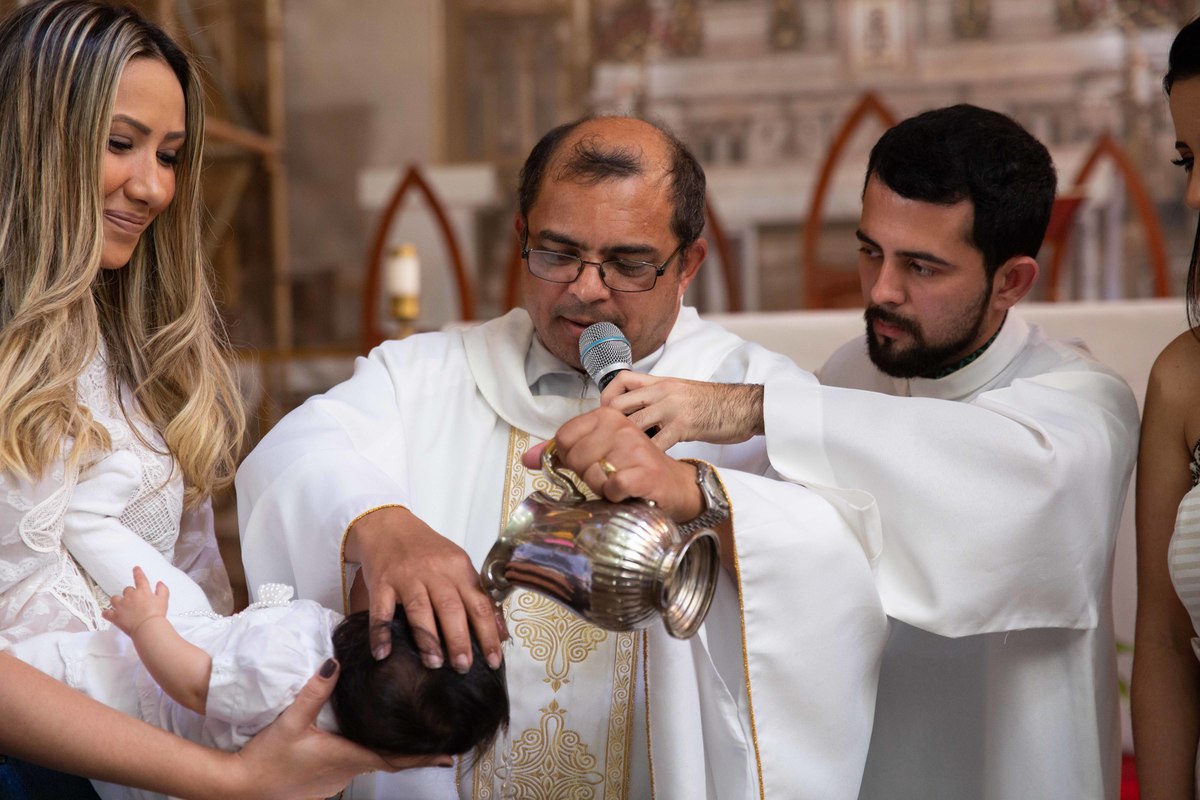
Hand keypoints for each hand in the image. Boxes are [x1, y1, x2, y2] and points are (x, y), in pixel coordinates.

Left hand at [102, 566, 167, 636]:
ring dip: (117, 600)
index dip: (137, 572)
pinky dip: (107, 613)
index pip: (139, 578)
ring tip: (120, 604)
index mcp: (142, 591)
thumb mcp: (164, 600)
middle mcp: (130, 596)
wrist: (147, 627)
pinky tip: (107, 613)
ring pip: (114, 598)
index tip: (136, 569)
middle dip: (130, 593)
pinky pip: (107, 613)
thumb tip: (159, 583)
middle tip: (134, 599)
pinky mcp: (115, 616)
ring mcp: (121, 606)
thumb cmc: (156, 615)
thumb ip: (162, 590)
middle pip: (127, 589)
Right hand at [228, 659, 451, 799]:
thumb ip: (314, 692)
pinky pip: (350, 767)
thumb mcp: (291, 722)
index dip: (422, 757)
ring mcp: (333, 781)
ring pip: (368, 763)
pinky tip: (360, 745)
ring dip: (387, 753)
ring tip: (404, 739)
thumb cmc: (267, 759)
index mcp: (348, 757)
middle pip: (386, 760)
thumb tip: (334, 663)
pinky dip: (364, 756)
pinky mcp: (319, 784)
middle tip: (432, 742)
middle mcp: (346, 772)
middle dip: (409, 752)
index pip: (394, 758)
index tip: (447, 757)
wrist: (240, 788)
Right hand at [344, 507, 504, 672]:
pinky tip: (383, 653)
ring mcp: (406, 577)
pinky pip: (380, 611)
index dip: (487, 633)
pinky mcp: (381, 583)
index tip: (493, 661)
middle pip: (451, 608)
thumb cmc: (428, 551)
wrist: (389, 526)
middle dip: (459, 640)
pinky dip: (380, 633)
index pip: (479, 603)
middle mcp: (434, 571)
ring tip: (434, 664)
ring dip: (427, 639)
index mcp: (458, 568)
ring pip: (419, 610)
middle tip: (463, 667)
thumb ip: (478, 596)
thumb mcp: (458, 566)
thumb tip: (501, 633)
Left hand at [524, 407, 703, 524]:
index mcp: (606, 415)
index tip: (590, 462)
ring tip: (618, 483)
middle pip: (575, 457)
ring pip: (591, 474)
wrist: (672, 485)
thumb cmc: (632, 467)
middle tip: (608, 475)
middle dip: (586, 474)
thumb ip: (563, 452)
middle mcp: (621, 426)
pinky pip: (611, 487)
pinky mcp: (644, 474)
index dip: (570, 457)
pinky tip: (626, 492)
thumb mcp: (596, 453)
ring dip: (601, 487)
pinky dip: (614, 496)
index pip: (564, 438)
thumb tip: (527, 458)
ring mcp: (634, 448)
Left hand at [601, 372, 763, 449]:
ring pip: (633, 424)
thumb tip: (637, 416)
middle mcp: (662, 391)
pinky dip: (649, 455)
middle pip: (619, 404)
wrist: (743, 406)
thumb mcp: (681, 391)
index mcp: (661, 381)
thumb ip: (658, 399)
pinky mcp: (684, 425)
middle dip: (609, 426)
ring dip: (625, 443)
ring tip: (624, 457)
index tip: (607, 416)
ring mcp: (672, 408)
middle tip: (609, 443)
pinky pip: (657, 443)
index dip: (607, 398)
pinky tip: (647, 464)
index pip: (621, 379)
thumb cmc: (714, 403)